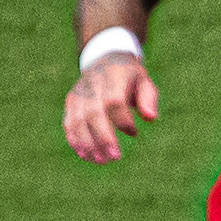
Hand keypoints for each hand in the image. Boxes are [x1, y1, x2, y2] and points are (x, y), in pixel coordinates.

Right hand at [65, 49, 160, 163]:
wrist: (105, 60)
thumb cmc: (131, 78)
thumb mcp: (144, 82)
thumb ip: (148, 98)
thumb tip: (151, 118)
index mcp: (113, 75)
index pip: (113, 101)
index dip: (122, 120)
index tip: (134, 133)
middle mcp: (93, 83)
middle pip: (93, 113)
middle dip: (103, 137)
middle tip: (115, 158)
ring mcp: (79, 92)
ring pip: (78, 120)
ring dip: (88, 144)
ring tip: (101, 161)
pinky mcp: (71, 101)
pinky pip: (69, 123)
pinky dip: (75, 141)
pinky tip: (86, 156)